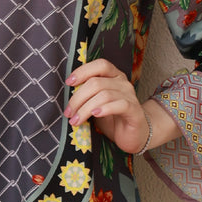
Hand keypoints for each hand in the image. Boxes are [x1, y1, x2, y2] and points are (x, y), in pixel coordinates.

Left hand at [64, 60, 179, 153]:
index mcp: (114, 76)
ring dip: (85, 108)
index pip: (100, 65)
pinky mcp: (135, 110)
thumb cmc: (113, 119)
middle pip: (97, 83)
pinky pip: (120, 105)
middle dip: (78, 98)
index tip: (69, 83)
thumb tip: (67, 96)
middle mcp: (123, 83)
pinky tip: (95, 115)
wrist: (133, 135)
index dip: (83, 71)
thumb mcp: (95, 104)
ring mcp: (130, 96)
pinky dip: (105, 109)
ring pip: (104, 95)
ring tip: (76, 120)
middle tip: (69, 112)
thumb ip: (86, 96)